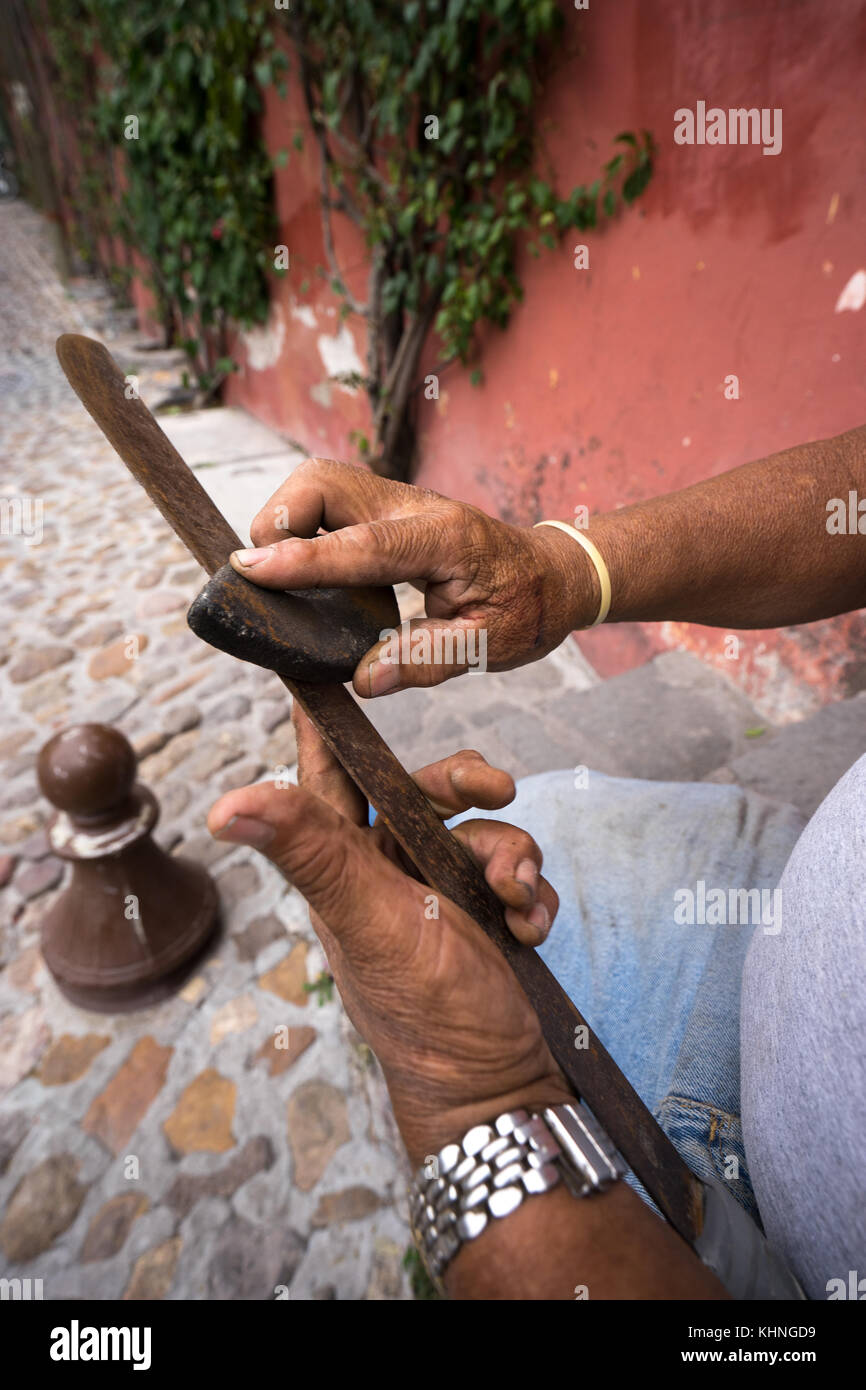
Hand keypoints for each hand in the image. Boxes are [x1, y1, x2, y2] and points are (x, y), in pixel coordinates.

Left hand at [207, 709, 569, 1165]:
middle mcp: (388, 872)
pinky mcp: (489, 915)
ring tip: (521, 896)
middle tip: (502, 786)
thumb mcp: (369, 921)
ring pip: (482, 828)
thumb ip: (311, 854)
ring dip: (513, 854)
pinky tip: (534, 926)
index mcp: (344, 866)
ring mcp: (442, 893)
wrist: (503, 1084)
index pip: (327, 775)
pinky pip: (517, 871)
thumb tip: (224, 804)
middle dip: (467, 785)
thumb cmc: (424, 1011)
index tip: (323, 665)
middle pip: (425, 789)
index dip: (325, 723)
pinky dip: (532, 892)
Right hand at [228, 457, 597, 696]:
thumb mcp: (491, 647)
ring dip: (284, 519)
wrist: (551, 573)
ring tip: (282, 575)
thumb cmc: (525, 609)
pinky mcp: (384, 507)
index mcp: (444, 540)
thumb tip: (363, 680)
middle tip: (268, 578)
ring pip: (318, 481)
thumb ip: (427, 661)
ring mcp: (397, 500)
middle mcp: (415, 508)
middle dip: (279, 519)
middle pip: (322, 482)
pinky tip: (304, 568)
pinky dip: (301, 525)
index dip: (303, 560)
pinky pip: (327, 500)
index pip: (362, 546)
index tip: (250, 570)